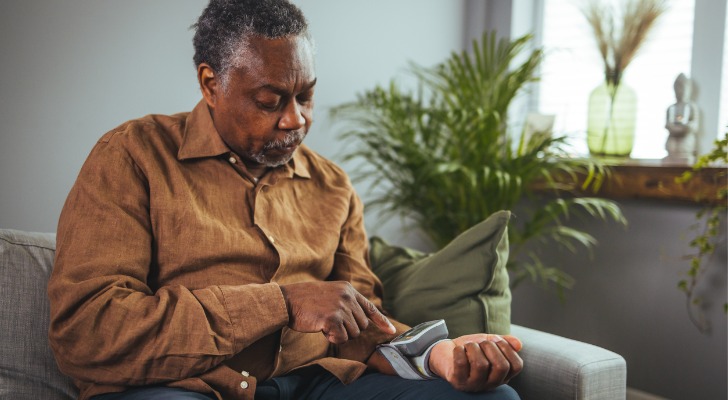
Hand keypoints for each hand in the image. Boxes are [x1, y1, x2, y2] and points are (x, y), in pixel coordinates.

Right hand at [279, 281, 395, 343]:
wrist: (285, 300)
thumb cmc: (304, 300)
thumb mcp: (329, 295)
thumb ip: (345, 303)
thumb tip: (360, 320)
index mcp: (348, 289)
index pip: (370, 307)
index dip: (382, 321)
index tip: (392, 331)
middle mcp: (348, 296)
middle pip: (361, 326)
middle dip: (348, 330)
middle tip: (329, 323)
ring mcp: (341, 306)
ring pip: (353, 334)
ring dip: (339, 334)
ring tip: (323, 323)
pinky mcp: (333, 318)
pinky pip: (342, 339)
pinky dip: (332, 338)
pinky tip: (321, 329)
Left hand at [428, 334, 522, 391]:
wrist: (445, 353)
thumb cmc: (471, 349)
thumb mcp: (490, 342)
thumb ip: (505, 342)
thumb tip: (519, 345)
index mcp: (501, 376)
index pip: (516, 366)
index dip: (508, 349)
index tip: (496, 340)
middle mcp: (489, 384)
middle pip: (501, 366)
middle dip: (491, 347)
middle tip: (481, 343)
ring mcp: (473, 385)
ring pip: (481, 364)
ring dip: (474, 347)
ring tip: (468, 346)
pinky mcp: (457, 381)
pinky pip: (461, 364)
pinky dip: (459, 351)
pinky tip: (458, 349)